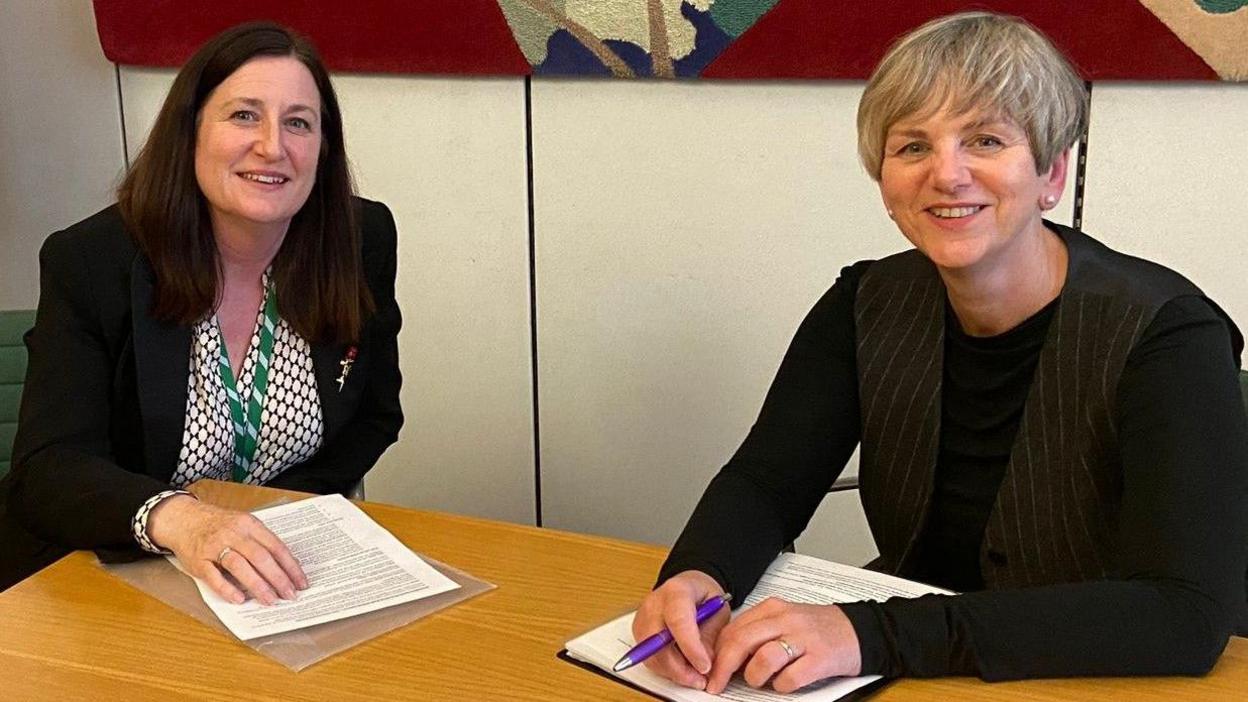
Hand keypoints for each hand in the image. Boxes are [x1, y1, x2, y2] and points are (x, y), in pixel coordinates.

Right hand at [146, 495, 307, 604]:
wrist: (184, 519)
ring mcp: (214, 546)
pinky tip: (239, 599)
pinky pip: (213, 576)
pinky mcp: (198, 560)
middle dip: (278, 578)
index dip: (290, 566)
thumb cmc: (219, 525)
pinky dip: (227, 589)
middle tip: (290, 595)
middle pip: (260, 557)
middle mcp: (233, 533)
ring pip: (240, 566)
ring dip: (257, 585)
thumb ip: (262, 542)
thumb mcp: (244, 525)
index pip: (276, 546)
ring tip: (270, 600)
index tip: (301, 582)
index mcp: (249, 524)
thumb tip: (286, 567)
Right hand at [632, 570, 728, 689]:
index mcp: (676, 591)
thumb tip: (704, 662)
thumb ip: (711, 634)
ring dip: (673, 673)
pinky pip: (649, 658)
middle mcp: (654, 604)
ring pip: (651, 655)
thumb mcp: (718, 609)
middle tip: (700, 680)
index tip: (704, 667)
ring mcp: (643, 618)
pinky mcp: (639, 633)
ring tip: (694, 677)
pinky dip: (666, 669)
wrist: (688, 587)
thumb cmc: (703, 595)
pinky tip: (682, 670)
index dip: (691, 648)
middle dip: (680, 668)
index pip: (678, 621)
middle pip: (658, 643)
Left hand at [706, 598, 860, 693]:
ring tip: (760, 680)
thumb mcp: (784, 620)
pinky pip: (790, 678)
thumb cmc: (817, 629)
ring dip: (754, 676)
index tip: (709, 670)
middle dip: (723, 668)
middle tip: (717, 685)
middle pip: (741, 642)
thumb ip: (757, 632)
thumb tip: (725, 656)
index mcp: (773, 608)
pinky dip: (782, 685)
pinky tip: (787, 681)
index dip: (716, 654)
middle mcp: (786, 620)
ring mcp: (803, 639)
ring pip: (763, 659)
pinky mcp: (820, 659)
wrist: (859, 631)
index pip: (733, 630)